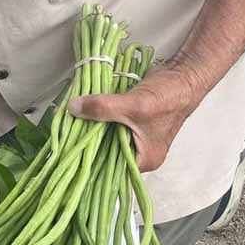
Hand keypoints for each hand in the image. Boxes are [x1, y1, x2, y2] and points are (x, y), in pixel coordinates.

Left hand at [67, 67, 203, 171]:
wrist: (183, 75)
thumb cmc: (168, 98)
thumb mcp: (134, 106)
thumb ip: (103, 108)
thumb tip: (72, 108)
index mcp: (143, 159)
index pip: (109, 169)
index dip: (88, 161)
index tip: (66, 152)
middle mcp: (137, 151)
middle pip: (103, 151)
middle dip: (85, 141)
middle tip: (61, 134)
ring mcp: (133, 135)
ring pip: (103, 135)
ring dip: (89, 126)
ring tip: (67, 120)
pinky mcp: (128, 120)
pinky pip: (107, 122)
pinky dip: (96, 116)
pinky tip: (80, 109)